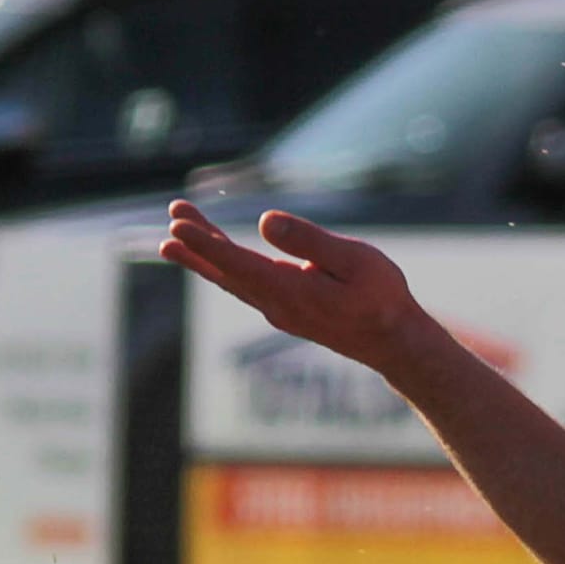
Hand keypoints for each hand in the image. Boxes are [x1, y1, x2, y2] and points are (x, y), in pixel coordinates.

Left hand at [160, 201, 418, 368]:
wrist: (394, 343)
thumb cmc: (382, 298)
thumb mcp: (355, 260)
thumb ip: (310, 240)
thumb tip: (264, 221)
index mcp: (292, 291)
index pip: (238, 263)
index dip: (205, 242)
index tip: (177, 224)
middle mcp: (278, 306)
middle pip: (226, 272)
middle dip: (195, 246)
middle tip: (170, 219)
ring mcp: (280, 311)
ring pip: (233, 280)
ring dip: (203, 256)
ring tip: (174, 236)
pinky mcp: (287, 311)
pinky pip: (246, 286)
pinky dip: (223, 268)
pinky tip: (214, 257)